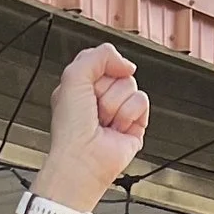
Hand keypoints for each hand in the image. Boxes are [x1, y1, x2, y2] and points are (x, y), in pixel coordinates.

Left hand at [36, 43, 149, 210]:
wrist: (82, 159)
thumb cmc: (70, 128)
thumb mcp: (74, 76)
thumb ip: (99, 55)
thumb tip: (127, 65)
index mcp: (82, 87)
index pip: (101, 60)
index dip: (97, 69)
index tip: (88, 84)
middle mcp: (100, 99)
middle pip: (118, 72)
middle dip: (106, 89)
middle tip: (94, 108)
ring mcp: (118, 111)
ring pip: (131, 85)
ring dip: (115, 104)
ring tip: (103, 121)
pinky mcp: (135, 124)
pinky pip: (142, 101)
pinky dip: (128, 114)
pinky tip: (116, 128)